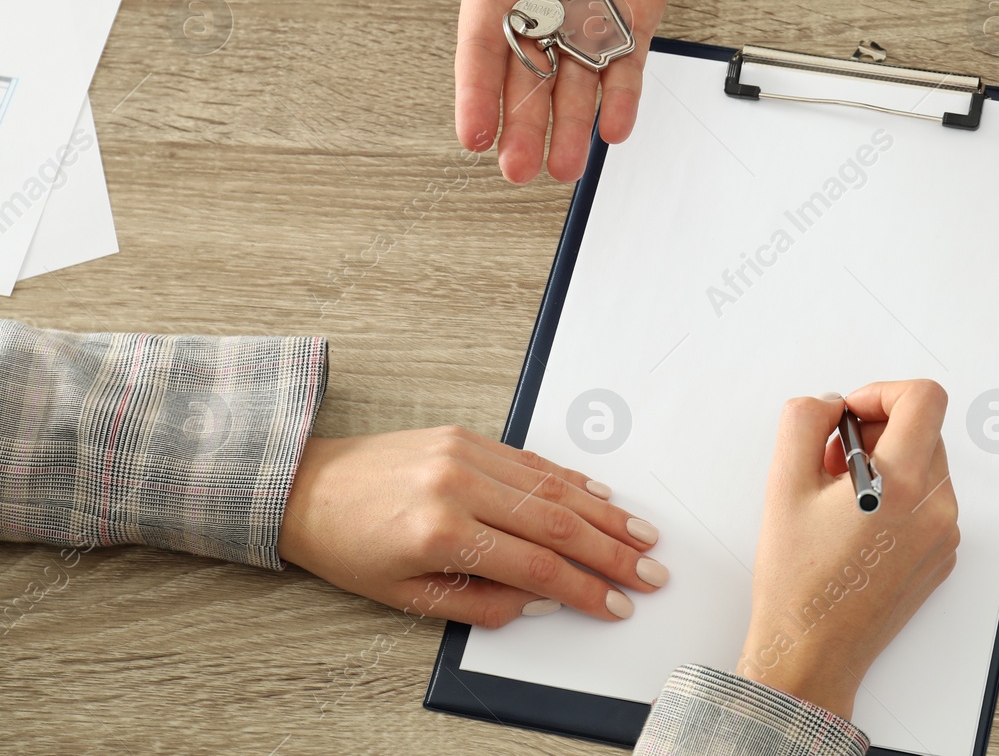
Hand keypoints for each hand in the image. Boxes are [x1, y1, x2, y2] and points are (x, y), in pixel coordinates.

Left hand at [279, 425, 667, 625]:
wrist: (304, 487)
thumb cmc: (348, 547)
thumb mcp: (406, 598)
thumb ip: (480, 603)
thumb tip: (541, 600)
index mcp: (442, 533)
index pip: (537, 568)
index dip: (586, 589)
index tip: (618, 603)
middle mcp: (459, 487)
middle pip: (558, 525)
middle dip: (612, 552)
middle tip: (652, 571)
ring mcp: (465, 455)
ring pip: (554, 488)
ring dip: (605, 514)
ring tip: (641, 535)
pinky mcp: (466, 436)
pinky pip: (531, 460)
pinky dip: (571, 480)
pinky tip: (601, 496)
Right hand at [364, 0, 683, 181]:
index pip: (481, 51)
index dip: (476, 94)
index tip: (472, 136)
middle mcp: (542, 11)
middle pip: (528, 82)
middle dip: (523, 127)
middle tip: (517, 172)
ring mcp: (589, 17)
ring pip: (577, 87)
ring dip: (569, 128)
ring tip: (562, 170)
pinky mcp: (634, 14)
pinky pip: (627, 66)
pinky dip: (622, 98)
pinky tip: (615, 130)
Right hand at [736, 381, 959, 718]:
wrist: (812, 654)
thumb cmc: (797, 580)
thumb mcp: (784, 483)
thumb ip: (805, 421)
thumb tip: (831, 404)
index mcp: (903, 483)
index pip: (924, 398)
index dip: (882, 392)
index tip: (850, 414)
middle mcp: (937, 507)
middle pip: (923, 431)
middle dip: (874, 432)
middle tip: (828, 463)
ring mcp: (944, 536)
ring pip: (924, 465)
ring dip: (883, 464)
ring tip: (838, 499)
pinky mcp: (941, 557)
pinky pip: (926, 502)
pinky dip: (895, 497)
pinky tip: (856, 526)